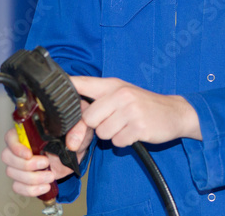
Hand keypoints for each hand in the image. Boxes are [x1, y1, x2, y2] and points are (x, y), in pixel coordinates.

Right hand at [0, 112, 93, 197]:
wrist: (78, 152)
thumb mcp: (79, 127)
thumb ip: (77, 130)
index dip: (16, 147)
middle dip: (27, 164)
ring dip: (32, 178)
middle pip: (7, 157)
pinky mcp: (27, 178)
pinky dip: (31, 190)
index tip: (29, 153)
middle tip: (46, 163)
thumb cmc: (74, 135)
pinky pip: (18, 187)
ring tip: (50, 176)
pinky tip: (45, 186)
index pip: (10, 137)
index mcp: (30, 131)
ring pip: (12, 173)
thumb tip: (72, 142)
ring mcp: (22, 163)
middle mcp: (22, 146)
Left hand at [72, 76, 201, 147]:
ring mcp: (131, 110)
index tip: (49, 87)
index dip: (66, 87)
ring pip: (103, 133)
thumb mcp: (121, 97)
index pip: (83, 83)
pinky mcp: (139, 127)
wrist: (174, 112)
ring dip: (112, 135)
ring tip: (126, 125)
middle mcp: (121, 94)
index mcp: (113, 85)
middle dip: (98, 126)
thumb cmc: (143, 105)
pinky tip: (135, 132)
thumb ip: (97, 108)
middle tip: (114, 121)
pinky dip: (124, 141)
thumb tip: (74, 133)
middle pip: (89, 118)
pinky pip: (117, 142)